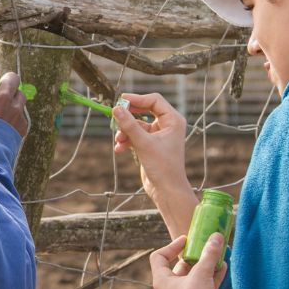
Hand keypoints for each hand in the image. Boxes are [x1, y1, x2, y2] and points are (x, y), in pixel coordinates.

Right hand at [0, 62, 28, 138]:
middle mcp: (3, 98)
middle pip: (12, 77)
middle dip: (7, 81)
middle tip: (1, 89)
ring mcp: (15, 110)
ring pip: (20, 95)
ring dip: (14, 98)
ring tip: (5, 107)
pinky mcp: (22, 124)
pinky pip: (22, 115)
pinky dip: (16, 118)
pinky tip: (7, 125)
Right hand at [112, 93, 193, 235]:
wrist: (166, 190)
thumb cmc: (163, 167)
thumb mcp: (143, 143)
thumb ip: (129, 125)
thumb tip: (116, 108)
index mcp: (173, 120)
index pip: (154, 100)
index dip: (137, 99)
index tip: (121, 100)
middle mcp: (167, 125)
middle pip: (144, 110)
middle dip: (129, 116)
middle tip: (115, 116)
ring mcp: (158, 135)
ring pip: (137, 124)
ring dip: (126, 131)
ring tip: (118, 140)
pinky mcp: (150, 145)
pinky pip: (135, 135)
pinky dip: (127, 140)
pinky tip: (119, 148)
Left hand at [150, 233, 226, 288]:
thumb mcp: (201, 274)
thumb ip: (209, 254)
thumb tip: (216, 236)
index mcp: (162, 280)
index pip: (159, 257)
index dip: (171, 246)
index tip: (186, 240)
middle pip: (179, 266)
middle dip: (194, 256)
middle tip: (205, 247)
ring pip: (193, 277)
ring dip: (205, 266)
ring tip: (218, 254)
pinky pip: (202, 286)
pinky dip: (211, 277)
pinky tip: (224, 267)